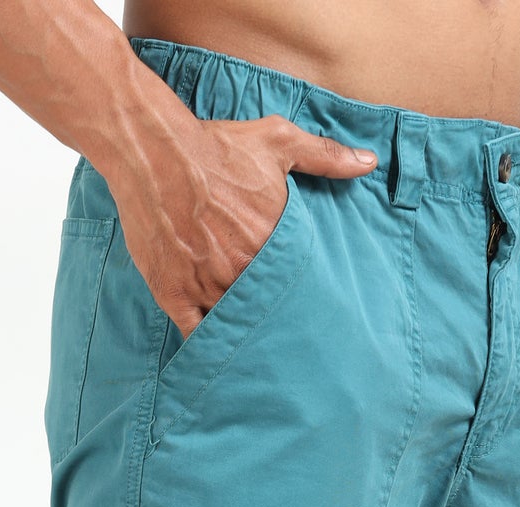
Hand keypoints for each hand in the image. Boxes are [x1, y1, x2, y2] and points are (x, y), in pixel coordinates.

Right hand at [106, 115, 375, 339]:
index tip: (308, 301)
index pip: (298, 284)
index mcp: (272, 243)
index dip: (302, 293)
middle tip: (289, 332)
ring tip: (259, 346)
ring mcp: (207, 287)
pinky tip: (221, 353)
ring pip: (236, 324)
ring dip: (246, 332)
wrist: (152, 150)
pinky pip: (197, 335)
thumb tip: (367, 162)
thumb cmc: (215, 146)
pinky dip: (209, 344)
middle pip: (269, 309)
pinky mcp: (175, 294)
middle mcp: (242, 272)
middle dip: (277, 316)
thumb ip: (325, 156)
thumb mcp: (278, 141)